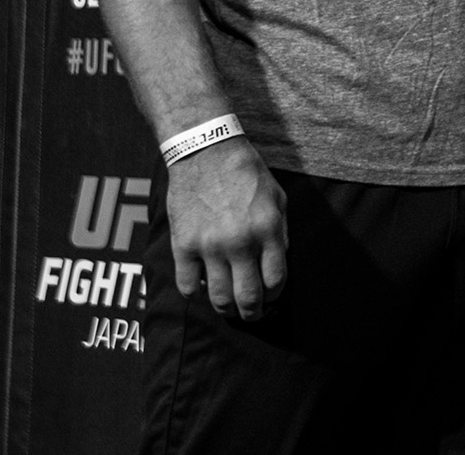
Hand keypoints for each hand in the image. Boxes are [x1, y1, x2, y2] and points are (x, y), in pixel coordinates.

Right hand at [165, 137, 287, 319]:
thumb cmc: (246, 172)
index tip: (271, 296)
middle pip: (249, 298)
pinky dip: (196, 293)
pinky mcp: (183, 245)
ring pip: (219, 299)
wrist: (205, 150)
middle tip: (251, 313)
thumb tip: (277, 265)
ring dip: (226, 308)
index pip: (276, 281)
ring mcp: (209, 246)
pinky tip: (202, 285)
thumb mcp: (277, 197)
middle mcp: (240, 242)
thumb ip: (280, 233)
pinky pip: (188, 286)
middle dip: (253, 312)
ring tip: (228, 306)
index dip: (275, 296)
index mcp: (268, 230)